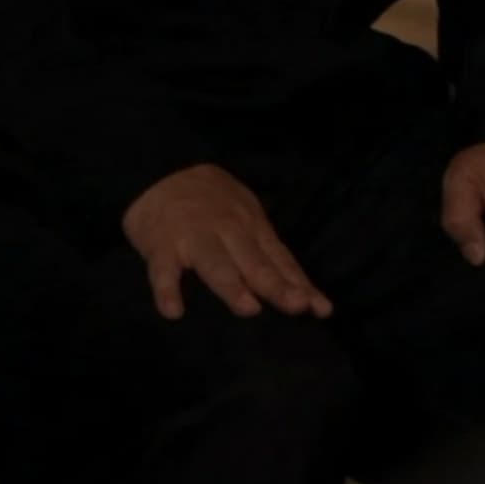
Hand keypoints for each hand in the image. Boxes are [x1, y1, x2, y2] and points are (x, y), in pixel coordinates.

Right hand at [121, 164, 334, 320]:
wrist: (163, 171)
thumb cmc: (214, 205)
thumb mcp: (247, 220)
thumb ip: (267, 255)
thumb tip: (300, 289)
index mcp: (253, 228)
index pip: (280, 261)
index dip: (301, 285)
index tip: (322, 309)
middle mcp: (229, 232)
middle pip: (256, 263)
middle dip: (277, 286)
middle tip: (297, 306)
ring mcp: (195, 237)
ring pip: (216, 265)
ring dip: (232, 287)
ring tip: (249, 309)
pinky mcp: (161, 245)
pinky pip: (164, 271)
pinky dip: (167, 291)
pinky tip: (173, 312)